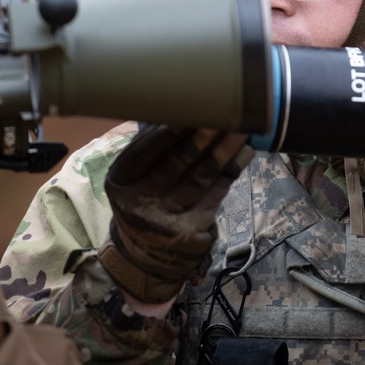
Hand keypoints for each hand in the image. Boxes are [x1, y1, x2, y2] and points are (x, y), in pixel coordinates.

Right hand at [97, 125, 253, 303]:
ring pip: (199, 178)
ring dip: (223, 151)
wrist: (145, 256)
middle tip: (222, 115)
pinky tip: (244, 153)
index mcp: (120, 183)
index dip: (165, 133)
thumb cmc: (142, 202)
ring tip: (240, 130)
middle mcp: (139, 203)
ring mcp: (166, 221)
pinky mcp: (192, 231)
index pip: (143, 153)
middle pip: (174, 164)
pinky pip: (215, 195)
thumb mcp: (132, 179)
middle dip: (201, 137)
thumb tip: (181, 108)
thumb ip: (149, 149)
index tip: (186, 111)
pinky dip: (231, 172)